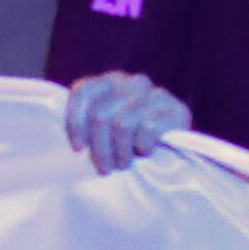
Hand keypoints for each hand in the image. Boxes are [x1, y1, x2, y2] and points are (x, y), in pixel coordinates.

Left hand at [64, 70, 194, 172]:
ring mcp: (156, 94)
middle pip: (101, 115)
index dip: (75, 122)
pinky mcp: (177, 110)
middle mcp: (134, 82)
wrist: (173, 153)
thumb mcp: (104, 132)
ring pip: (122, 124)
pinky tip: (145, 153)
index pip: (83, 91)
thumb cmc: (129, 145)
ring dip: (120, 152)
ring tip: (123, 164)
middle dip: (100, 148)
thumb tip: (71, 140)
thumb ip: (88, 124)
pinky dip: (142, 147)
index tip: (78, 148)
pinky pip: (148, 129)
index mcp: (111, 81)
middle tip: (105, 168)